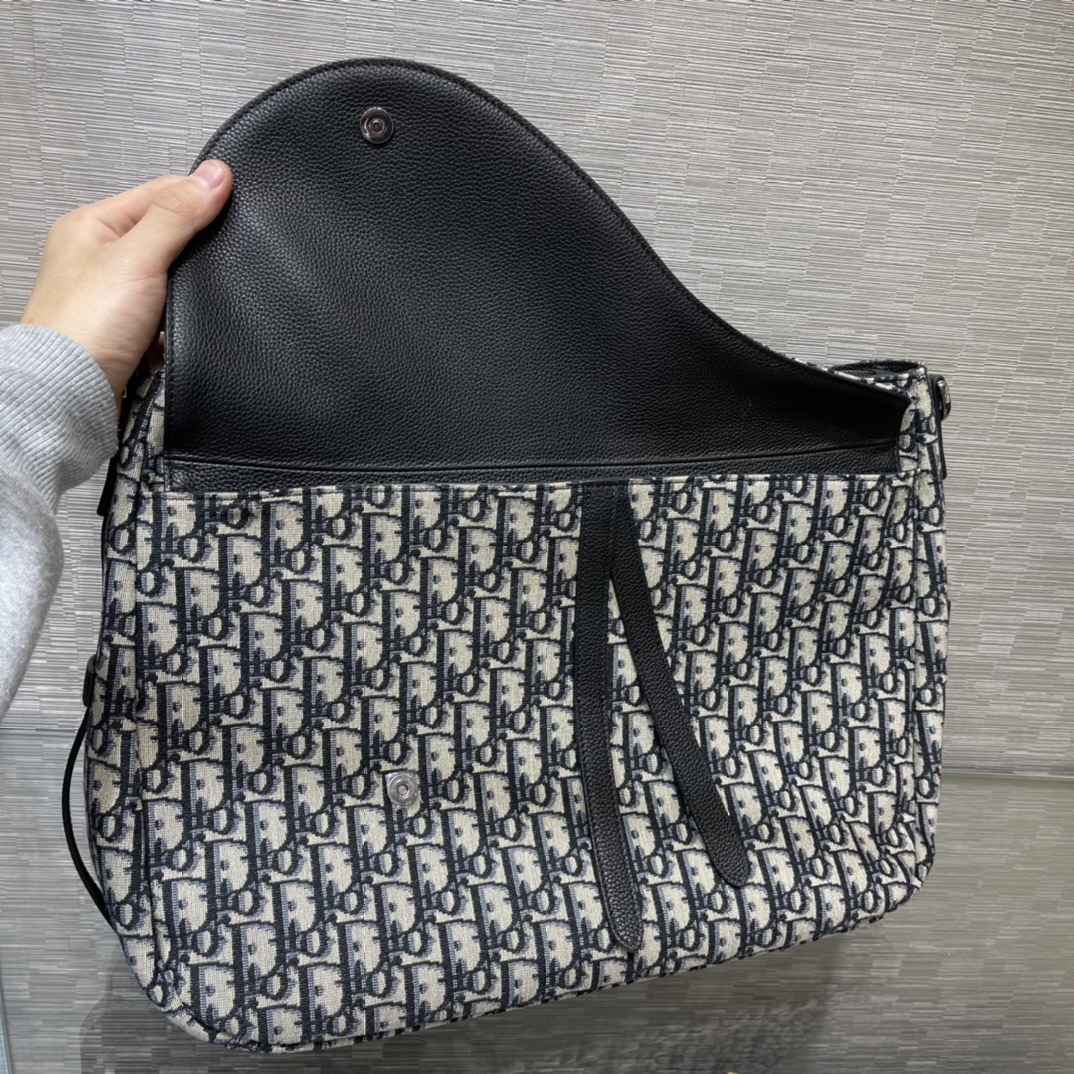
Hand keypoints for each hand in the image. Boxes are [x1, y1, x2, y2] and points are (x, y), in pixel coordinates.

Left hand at [20, 160, 233, 409]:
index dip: (197, 197)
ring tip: (189, 297)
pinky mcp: (126, 331)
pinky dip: (178, 323)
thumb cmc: (84, 329)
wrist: (71, 395)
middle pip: (167, 236)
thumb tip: (214, 176)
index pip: (159, 192)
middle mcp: (98, 257)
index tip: (234, 200)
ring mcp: (112, 295)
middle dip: (194, 250)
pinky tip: (178, 328)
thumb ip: (177, 215)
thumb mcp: (138, 257)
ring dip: (186, 291)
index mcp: (91, 225)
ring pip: (170, 279)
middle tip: (213, 257)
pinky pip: (167, 316)